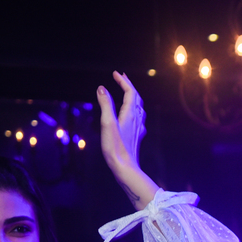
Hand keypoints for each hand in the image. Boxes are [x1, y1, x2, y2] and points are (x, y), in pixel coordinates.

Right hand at [98, 71, 158, 209]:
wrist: (125, 169)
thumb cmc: (115, 148)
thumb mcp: (108, 124)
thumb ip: (106, 105)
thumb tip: (102, 88)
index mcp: (130, 115)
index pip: (130, 92)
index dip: (123, 81)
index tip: (115, 73)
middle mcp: (136, 120)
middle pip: (136, 99)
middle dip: (129, 86)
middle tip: (121, 77)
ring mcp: (138, 129)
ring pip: (139, 108)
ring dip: (133, 98)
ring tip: (127, 92)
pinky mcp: (136, 137)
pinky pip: (138, 119)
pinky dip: (134, 110)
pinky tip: (133, 116)